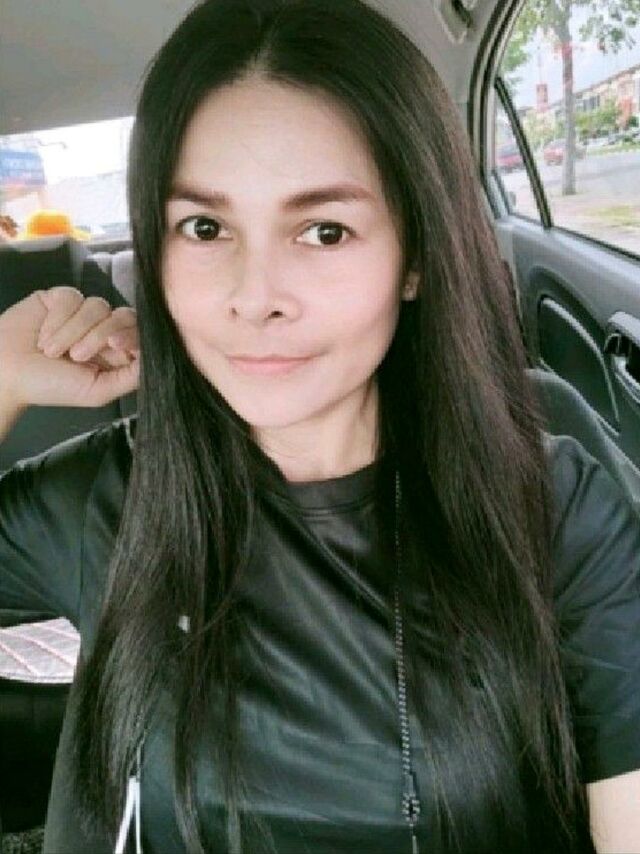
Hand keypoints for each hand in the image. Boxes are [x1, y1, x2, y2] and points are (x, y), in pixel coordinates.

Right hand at [0, 286, 139, 409]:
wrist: (6, 373)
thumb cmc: (50, 387)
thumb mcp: (97, 391)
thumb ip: (131, 377)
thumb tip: (156, 358)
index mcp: (116, 353)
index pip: (139, 333)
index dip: (133, 334)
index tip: (115, 345)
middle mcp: (104, 330)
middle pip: (123, 315)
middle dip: (100, 334)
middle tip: (77, 356)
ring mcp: (84, 312)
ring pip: (97, 306)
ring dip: (73, 332)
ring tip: (52, 352)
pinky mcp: (62, 298)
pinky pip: (72, 297)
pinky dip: (58, 319)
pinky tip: (43, 336)